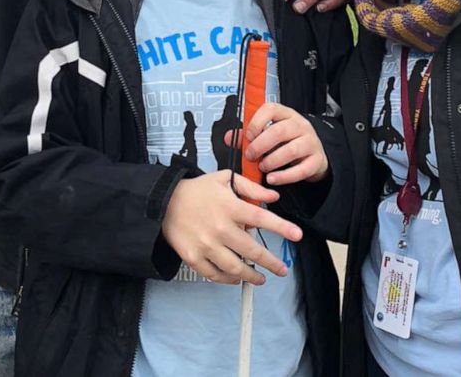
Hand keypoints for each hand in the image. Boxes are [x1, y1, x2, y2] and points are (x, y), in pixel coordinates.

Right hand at [161, 171, 302, 285]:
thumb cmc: (196, 190)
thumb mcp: (224, 180)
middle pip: (252, 250)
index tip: (297, 235)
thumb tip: (273, 198)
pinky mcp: (194, 257)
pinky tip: (236, 278)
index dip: (282, 227)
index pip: (261, 218)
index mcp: (230, 207)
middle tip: (282, 269)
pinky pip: (215, 274)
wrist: (163, 202)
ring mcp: (206, 245)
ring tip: (261, 279)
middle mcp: (220, 228)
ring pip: (235, 267)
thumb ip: (250, 187)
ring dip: (251, 276)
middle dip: (271, 263)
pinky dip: (228, 279)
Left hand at [231, 103, 328, 184]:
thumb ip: (248, 136)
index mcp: (286, 115)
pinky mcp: (316, 161)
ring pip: (291, 150)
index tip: (248, 136)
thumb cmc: (286, 143)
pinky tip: (272, 179)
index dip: (257, 122)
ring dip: (272, 161)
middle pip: (280, 131)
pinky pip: (301, 170)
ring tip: (262, 167)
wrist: (313, 156)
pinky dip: (284, 176)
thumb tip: (229, 137)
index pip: (271, 109)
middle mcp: (300, 125)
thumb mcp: (269, 134)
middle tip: (250, 156)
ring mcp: (310, 142)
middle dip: (261, 145)